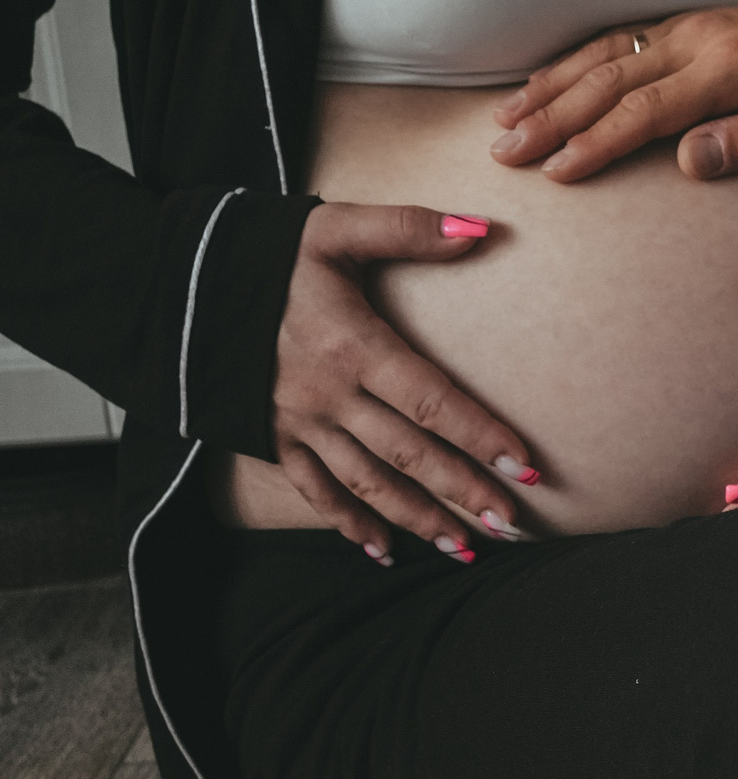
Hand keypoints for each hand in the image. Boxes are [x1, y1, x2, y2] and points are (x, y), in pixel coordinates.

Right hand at [271, 204, 537, 561]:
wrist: (172, 286)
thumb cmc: (262, 253)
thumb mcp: (333, 228)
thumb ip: (407, 229)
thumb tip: (481, 229)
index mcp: (352, 346)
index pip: (431, 401)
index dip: (479, 435)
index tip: (523, 465)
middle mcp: (328, 395)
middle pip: (408, 454)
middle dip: (462, 492)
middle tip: (511, 524)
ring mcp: (297, 423)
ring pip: (367, 483)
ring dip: (417, 518)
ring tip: (464, 548)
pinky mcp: (270, 438)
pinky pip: (314, 491)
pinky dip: (348, 523)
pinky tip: (382, 550)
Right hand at [487, 0, 737, 183]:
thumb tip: (687, 162)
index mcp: (731, 69)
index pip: (648, 111)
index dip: (596, 143)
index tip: (554, 173)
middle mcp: (701, 40)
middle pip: (611, 81)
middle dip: (552, 117)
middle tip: (503, 154)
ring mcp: (691, 27)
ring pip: (606, 56)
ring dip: (551, 87)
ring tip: (504, 120)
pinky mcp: (690, 25)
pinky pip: (619, 40)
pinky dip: (574, 61)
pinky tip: (543, 82)